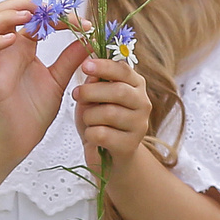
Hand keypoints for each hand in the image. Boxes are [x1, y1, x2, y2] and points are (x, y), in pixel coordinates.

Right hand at [0, 0, 85, 164]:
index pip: (34, 17)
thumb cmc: (36, 109)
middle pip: (3, 11)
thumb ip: (72, 57)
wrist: (23, 138)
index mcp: (24, 47)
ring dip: (5, 16)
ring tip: (28, 16)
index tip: (80, 22)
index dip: (55, 14)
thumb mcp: (59, 78)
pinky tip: (13, 39)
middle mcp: (7, 50)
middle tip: (49, 8)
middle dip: (24, 3)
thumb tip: (91, 36)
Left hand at [73, 54, 154, 174]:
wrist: (108, 155)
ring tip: (87, 120)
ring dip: (90, 116)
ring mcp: (140, 125)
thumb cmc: (100, 121)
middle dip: (92, 92)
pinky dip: (90, 134)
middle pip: (118, 91)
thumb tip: (89, 64)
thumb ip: (95, 81)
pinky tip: (92, 136)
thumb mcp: (95, 96)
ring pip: (109, 113)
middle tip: (76, 94)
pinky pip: (103, 134)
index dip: (104, 66)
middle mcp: (143, 103)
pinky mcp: (130, 145)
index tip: (85, 65)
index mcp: (135, 85)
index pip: (123, 70)